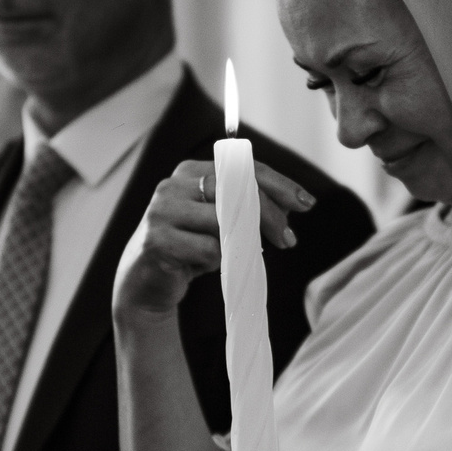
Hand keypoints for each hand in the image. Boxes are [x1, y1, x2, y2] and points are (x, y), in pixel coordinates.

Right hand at [112, 156, 314, 323]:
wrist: (144, 282)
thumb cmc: (189, 249)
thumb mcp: (218, 221)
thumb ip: (245, 207)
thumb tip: (291, 205)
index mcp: (189, 172)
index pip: (243, 168)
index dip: (278, 184)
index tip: (306, 203)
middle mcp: (172, 185)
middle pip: (235, 190)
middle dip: (270, 214)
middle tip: (289, 239)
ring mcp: (161, 212)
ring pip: (223, 222)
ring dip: (240, 243)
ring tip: (236, 255)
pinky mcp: (157, 241)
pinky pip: (208, 250)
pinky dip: (217, 261)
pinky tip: (205, 265)